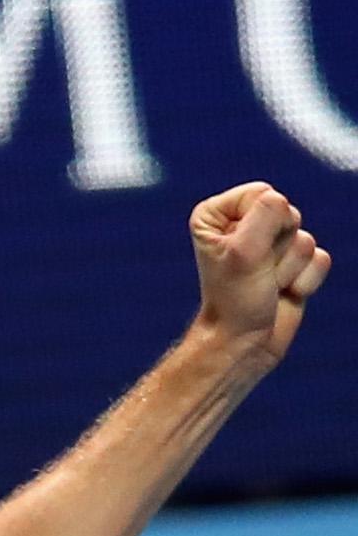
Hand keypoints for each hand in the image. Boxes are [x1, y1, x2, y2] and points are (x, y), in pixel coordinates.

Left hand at [189, 181, 332, 367]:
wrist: (244, 342)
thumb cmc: (234, 299)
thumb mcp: (243, 251)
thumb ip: (265, 213)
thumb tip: (283, 201)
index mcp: (216, 215)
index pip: (263, 193)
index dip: (263, 224)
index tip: (244, 253)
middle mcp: (242, 225)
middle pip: (288, 214)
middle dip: (278, 249)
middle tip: (257, 274)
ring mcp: (270, 245)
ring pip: (305, 238)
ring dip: (289, 268)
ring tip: (267, 285)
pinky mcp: (293, 264)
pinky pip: (320, 259)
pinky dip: (305, 280)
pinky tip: (283, 293)